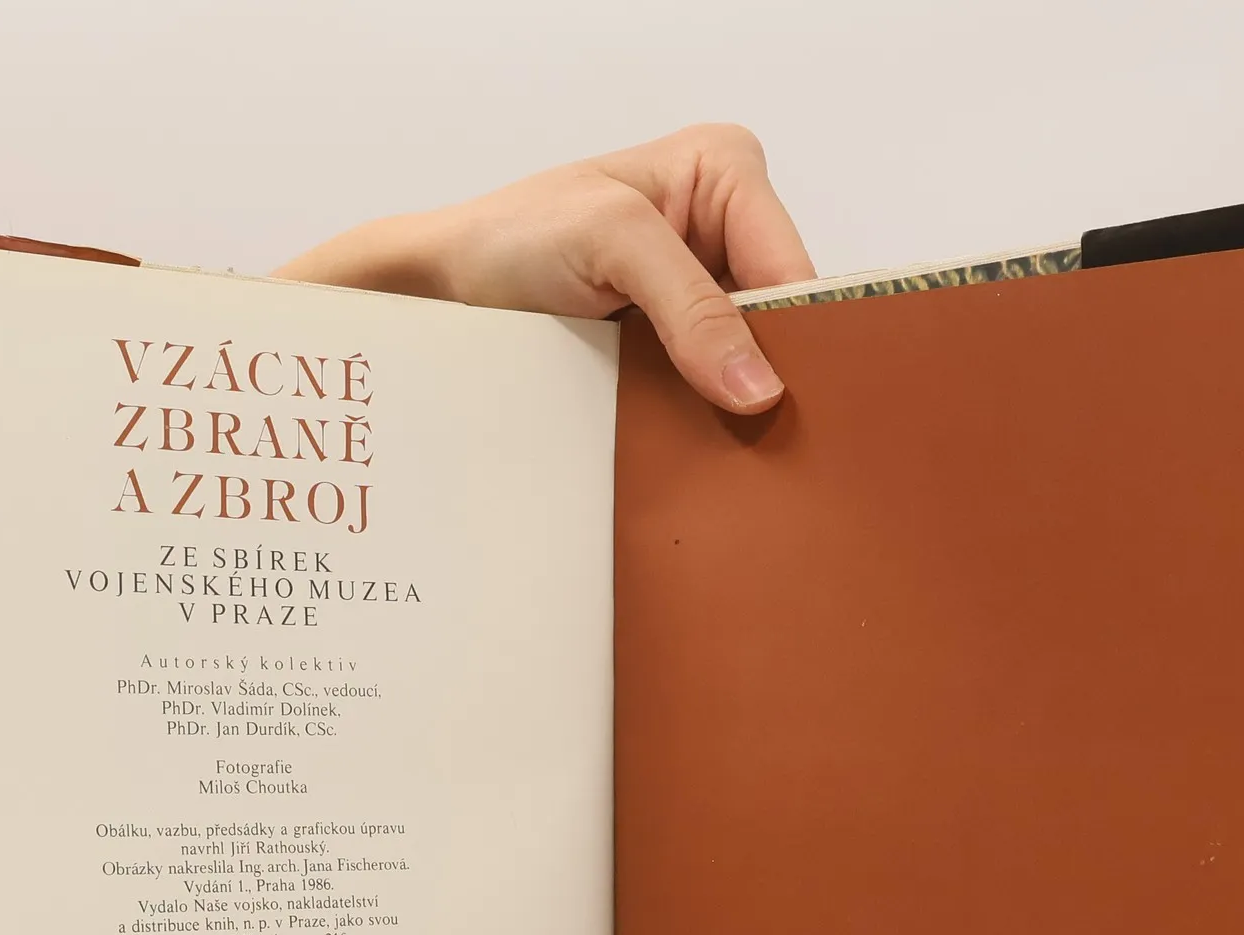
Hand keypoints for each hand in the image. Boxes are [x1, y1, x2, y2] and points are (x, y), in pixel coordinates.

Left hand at [275, 123, 814, 413]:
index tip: (786, 404)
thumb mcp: (611, 243)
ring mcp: (701, 293)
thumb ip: (692, 306)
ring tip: (733, 452)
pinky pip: (712, 388)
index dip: (799, 337)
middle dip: (770, 374)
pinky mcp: (675, 345)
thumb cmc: (511, 238)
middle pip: (782, 317)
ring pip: (751, 361)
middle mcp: (723, 228)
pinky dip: (706, 418)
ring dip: (736, 407)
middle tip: (766, 440)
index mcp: (726, 172)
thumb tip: (759, 387)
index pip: (795, 266)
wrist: (445, 291)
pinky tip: (703, 447)